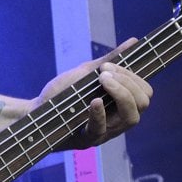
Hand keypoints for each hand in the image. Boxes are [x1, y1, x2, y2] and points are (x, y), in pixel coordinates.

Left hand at [35, 39, 152, 151]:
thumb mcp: (87, 74)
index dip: (132, 77)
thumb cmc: (63, 94)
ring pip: (131, 118)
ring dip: (120, 93)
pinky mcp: (86, 139)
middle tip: (104, 74)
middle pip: (142, 104)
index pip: (145, 93)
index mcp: (121, 105)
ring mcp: (105, 132)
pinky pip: (100, 129)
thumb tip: (133, 42)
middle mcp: (118, 121)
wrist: (36, 111)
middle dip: (128, 83)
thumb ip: (110, 61)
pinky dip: (99, 113)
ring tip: (102, 80)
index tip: (107, 66)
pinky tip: (94, 101)